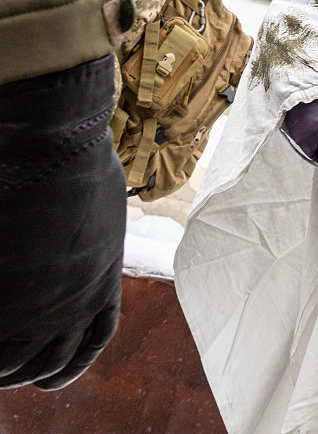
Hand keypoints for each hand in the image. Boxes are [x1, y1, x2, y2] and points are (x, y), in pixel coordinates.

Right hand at [0, 55, 126, 389]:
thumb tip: (88, 223)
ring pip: (15, 360)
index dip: (70, 363)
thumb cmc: (78, 158)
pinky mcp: (8, 299)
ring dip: (0, 369)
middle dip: (28, 371)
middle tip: (6, 374)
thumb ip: (91, 229)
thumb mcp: (101, 199)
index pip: (93, 339)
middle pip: (51, 359)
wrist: (54, 145)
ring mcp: (40, 303)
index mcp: (103, 278)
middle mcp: (77, 301)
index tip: (49, 375)